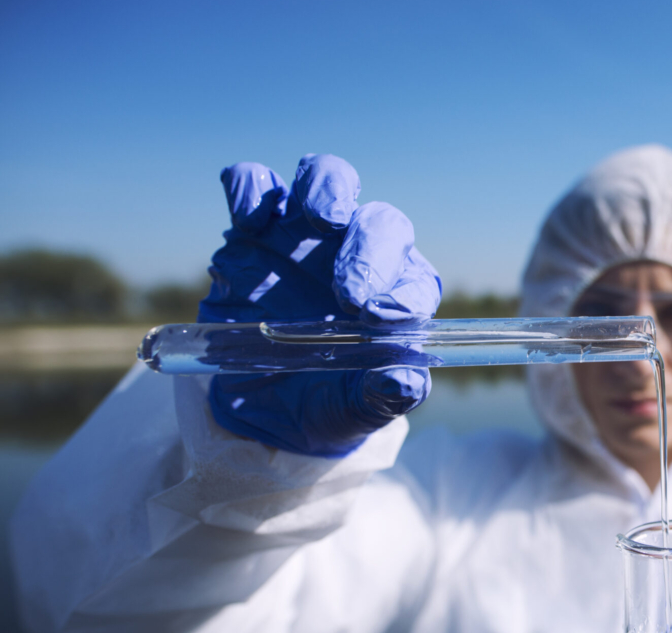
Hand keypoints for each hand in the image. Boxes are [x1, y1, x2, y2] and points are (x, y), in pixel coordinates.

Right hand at [198, 154, 441, 456]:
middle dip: (370, 250)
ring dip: (328, 188)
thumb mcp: (353, 410)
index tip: (383, 319)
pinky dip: (252, 188)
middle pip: (381, 223)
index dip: (404, 294)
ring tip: (322, 217)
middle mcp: (358, 255)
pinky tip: (250, 220)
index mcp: (395, 296)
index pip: (415, 280)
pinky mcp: (254, 231)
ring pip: (328, 178)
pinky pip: (254, 185)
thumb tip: (404, 380)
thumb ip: (383, 396)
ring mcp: (306, 235)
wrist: (259, 405)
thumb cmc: (324, 400)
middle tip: (351, 294)